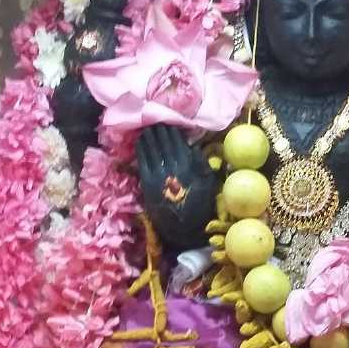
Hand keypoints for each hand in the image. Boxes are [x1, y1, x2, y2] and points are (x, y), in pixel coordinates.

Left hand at [137, 123, 217, 249]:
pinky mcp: (146, 182)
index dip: (171, 129)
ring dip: (148, 136)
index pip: (176, 140)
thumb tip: (191, 146)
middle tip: (155, 121)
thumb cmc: (200, 204)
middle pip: (162, 142)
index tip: (169, 122)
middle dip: (158, 130)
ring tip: (147, 129)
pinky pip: (142, 161)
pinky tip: (140, 142)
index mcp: (187, 164)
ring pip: (150, 148)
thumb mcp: (208, 181)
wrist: (185, 226)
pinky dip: (141, 149)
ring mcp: (157, 173)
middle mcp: (171, 166)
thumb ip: (201, 162)